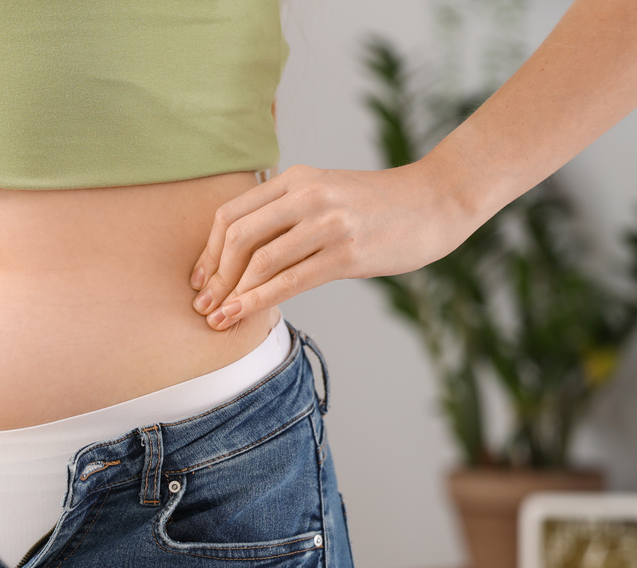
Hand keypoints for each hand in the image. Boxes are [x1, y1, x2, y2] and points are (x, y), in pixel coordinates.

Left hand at [188, 162, 478, 328]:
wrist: (437, 201)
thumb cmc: (377, 207)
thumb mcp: (325, 195)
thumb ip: (286, 214)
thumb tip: (242, 255)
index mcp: (295, 179)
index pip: (232, 215)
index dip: (208, 252)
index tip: (199, 280)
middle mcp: (307, 196)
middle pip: (238, 238)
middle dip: (214, 277)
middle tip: (202, 305)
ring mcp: (328, 223)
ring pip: (260, 262)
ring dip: (232, 296)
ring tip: (217, 318)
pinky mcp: (347, 253)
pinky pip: (290, 281)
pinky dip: (258, 302)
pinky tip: (241, 317)